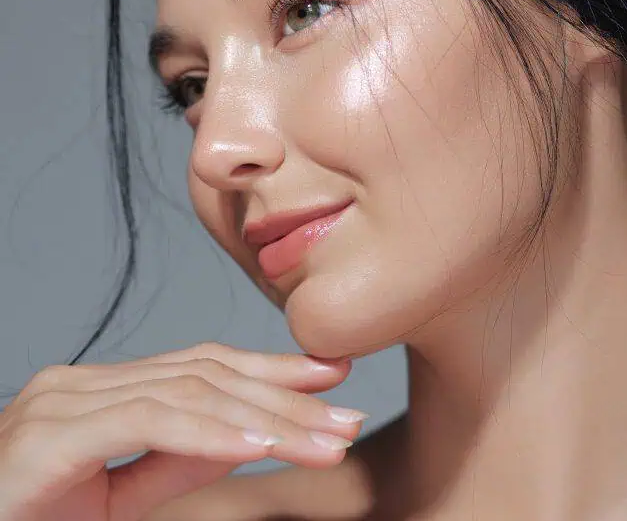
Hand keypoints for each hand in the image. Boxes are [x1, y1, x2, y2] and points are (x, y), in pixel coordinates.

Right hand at [0, 342, 365, 520]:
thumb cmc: (33, 520)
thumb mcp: (123, 493)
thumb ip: (180, 459)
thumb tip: (252, 436)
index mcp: (100, 391)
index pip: (203, 366)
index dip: (273, 370)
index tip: (335, 378)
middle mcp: (81, 384)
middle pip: (206, 376)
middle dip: (286, 398)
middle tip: (348, 420)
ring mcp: (62, 404)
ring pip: (188, 396)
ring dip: (266, 421)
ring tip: (324, 442)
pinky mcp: (49, 439)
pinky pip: (146, 424)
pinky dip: (209, 435)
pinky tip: (258, 447)